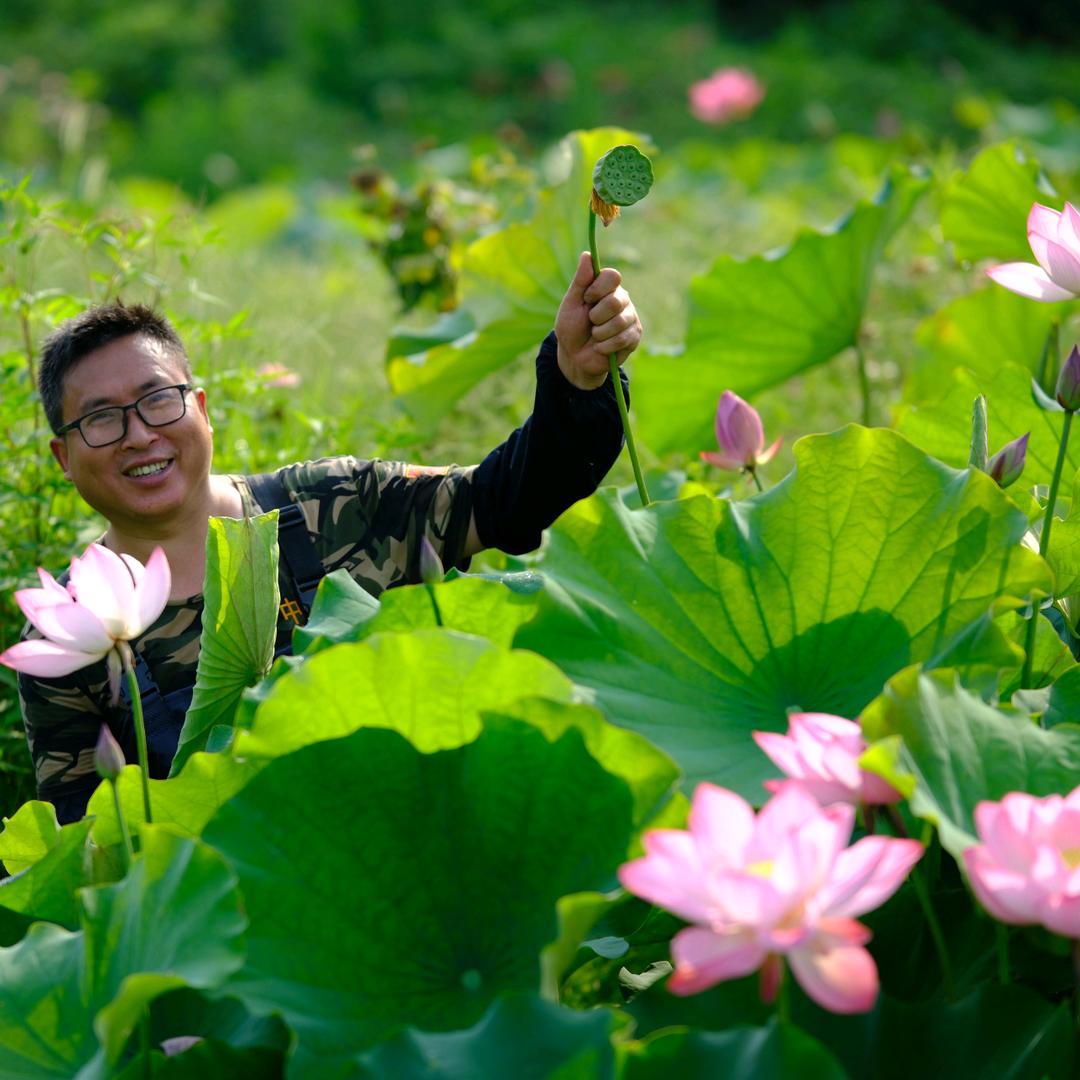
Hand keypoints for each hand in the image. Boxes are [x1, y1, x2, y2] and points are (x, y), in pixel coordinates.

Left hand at [554, 252, 641, 389]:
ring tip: (595, 336)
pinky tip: (601, 347)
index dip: (598, 289)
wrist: (576, 357)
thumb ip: (580, 280)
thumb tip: (587, 254)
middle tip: (590, 322)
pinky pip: (621, 339)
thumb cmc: (572, 328)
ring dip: (599, 334)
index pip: (613, 276)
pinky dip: (605, 346)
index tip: (586, 299)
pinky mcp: (635, 336)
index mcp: (607, 288)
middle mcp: (623, 299)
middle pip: (615, 301)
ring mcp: (631, 318)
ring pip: (618, 322)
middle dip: (596, 316)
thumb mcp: (571, 303)